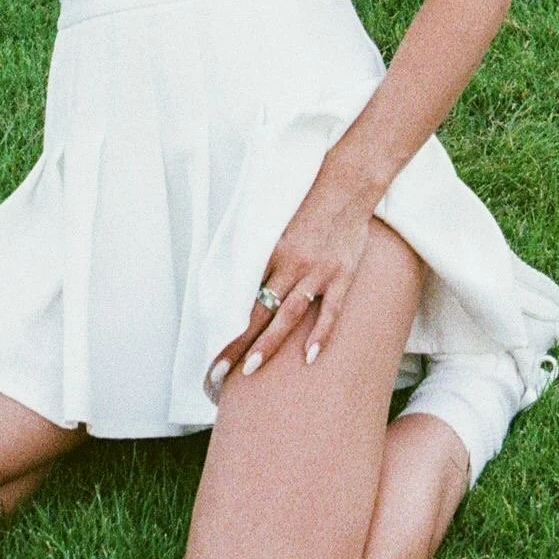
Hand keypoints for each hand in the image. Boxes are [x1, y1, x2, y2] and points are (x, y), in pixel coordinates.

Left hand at [206, 168, 378, 394]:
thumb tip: (240, 284)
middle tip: (218, 374)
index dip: (226, 329)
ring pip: (289, 314)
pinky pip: (330, 309)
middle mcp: (291, 265)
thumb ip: (263, 256)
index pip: (242, 299)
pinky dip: (321, 333)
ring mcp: (318, 272)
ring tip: (251, 369)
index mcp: (271, 253)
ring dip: (269, 343)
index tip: (211, 355)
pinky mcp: (343, 275)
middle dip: (237, 345)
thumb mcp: (278, 226)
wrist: (346, 184)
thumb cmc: (309, 204)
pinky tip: (309, 356)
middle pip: (259, 311)